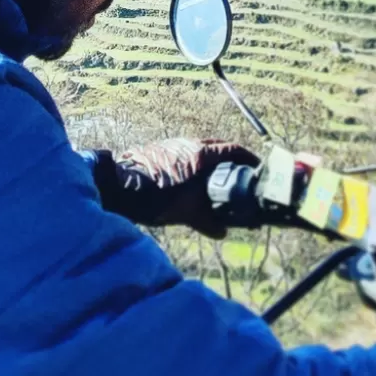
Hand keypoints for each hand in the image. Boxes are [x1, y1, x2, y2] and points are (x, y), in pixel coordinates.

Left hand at [92, 138, 258, 237]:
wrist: (118, 188)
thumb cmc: (154, 197)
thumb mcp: (185, 212)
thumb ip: (208, 221)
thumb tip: (224, 231)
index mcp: (200, 154)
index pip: (233, 149)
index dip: (248, 158)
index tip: (258, 168)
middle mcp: (190, 144)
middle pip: (219, 147)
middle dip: (232, 161)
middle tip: (240, 177)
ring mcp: (174, 145)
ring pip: (202, 150)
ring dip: (213, 163)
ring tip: (218, 182)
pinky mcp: (162, 151)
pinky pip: (188, 155)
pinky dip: (197, 166)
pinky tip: (193, 183)